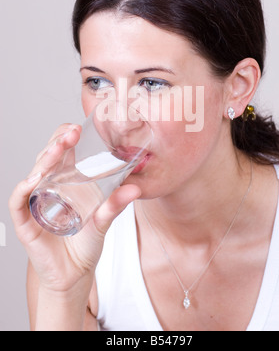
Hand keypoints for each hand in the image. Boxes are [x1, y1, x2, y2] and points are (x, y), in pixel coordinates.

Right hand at [9, 124, 140, 293]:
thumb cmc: (85, 243)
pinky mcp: (26, 221)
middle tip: (72, 133)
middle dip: (58, 142)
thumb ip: (115, 205)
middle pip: (47, 157)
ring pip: (34, 173)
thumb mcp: (103, 221)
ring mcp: (35, 202)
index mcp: (64, 181)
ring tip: (59, 148)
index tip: (78, 127)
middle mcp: (47, 187)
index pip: (60, 151)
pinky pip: (18, 200)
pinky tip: (34, 178)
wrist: (74, 274)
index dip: (65, 136)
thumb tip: (135, 188)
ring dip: (45, 158)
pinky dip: (23, 188)